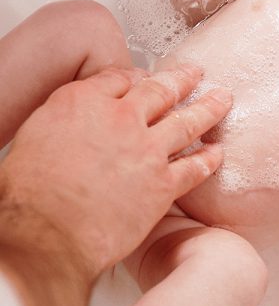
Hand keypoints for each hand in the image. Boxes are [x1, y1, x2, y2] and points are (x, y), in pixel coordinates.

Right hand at [1, 65, 231, 277]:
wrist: (47, 232)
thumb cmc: (28, 193)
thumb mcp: (34, 136)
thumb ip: (63, 123)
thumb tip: (73, 128)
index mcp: (82, 101)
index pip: (119, 77)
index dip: (137, 76)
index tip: (147, 77)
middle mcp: (120, 118)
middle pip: (160, 90)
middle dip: (181, 79)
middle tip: (196, 74)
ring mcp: (146, 150)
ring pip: (187, 121)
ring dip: (209, 108)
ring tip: (223, 99)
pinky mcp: (162, 184)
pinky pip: (194, 168)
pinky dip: (209, 159)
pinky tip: (218, 153)